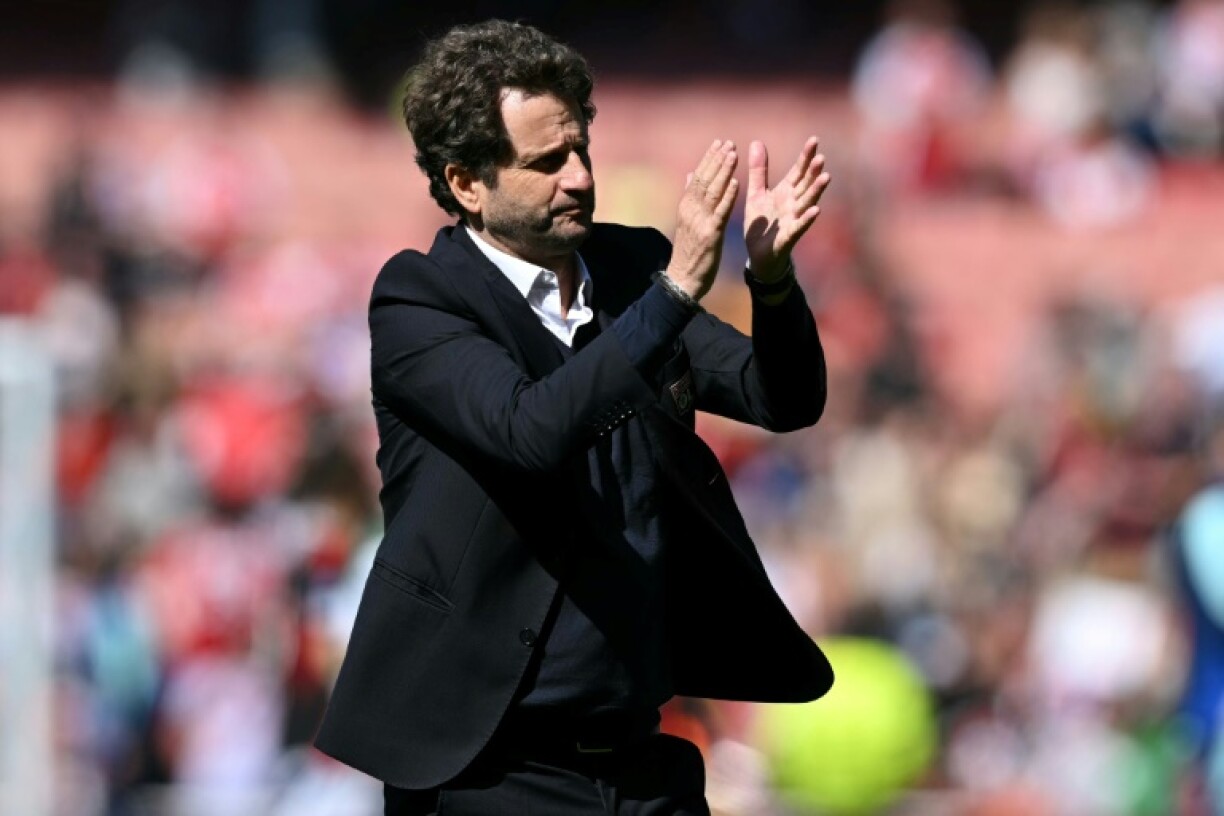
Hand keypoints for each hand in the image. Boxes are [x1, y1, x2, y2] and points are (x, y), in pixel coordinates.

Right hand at [665, 140, 739, 301]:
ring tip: (734, 153)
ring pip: (713, 191)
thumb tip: (690, 174)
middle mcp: (691, 210)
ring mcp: (700, 221)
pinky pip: (721, 211)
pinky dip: (728, 196)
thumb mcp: (686, 221)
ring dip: (724, 171)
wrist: (683, 278)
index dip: (709, 158)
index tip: (720, 143)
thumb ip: (690, 197)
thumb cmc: (688, 252)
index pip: (698, 176)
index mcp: (686, 206)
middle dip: (717, 159)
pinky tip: (737, 182)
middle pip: (705, 179)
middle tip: (729, 142)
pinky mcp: (711, 234)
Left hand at [744, 137, 829, 281]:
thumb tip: (757, 142)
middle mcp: (793, 204)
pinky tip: (816, 210)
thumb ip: (758, 170)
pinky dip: (807, 219)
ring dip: (816, 191)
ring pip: (807, 202)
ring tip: (826, 177)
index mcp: (786, 192)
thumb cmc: (761, 224)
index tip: (814, 140)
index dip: (806, 157)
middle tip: (821, 157)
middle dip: (813, 172)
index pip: (798, 171)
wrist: (757, 255)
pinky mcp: (789, 236)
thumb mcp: (756, 193)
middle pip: (806, 185)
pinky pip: (799, 226)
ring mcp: (793, 220)